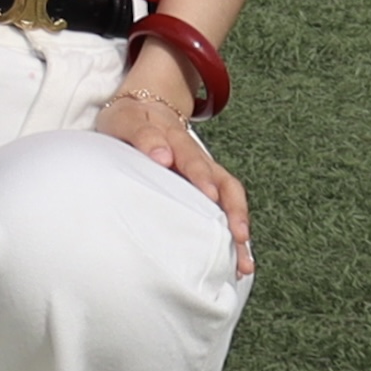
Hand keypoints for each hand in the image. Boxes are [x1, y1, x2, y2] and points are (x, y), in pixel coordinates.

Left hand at [95, 72, 250, 274]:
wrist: (146, 108)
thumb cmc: (131, 121)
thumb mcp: (127, 120)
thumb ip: (142, 136)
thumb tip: (163, 158)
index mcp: (176, 139)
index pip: (190, 156)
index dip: (199, 175)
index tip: (207, 195)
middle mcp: (197, 157)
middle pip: (220, 181)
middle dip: (230, 209)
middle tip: (237, 233)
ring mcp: (206, 171)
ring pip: (231, 197)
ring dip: (239, 227)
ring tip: (244, 258)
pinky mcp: (208, 186)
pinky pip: (228, 208)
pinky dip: (235, 235)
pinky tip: (240, 262)